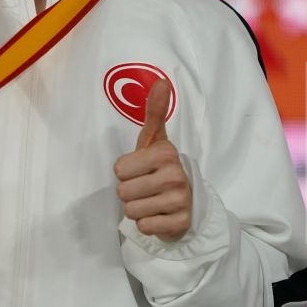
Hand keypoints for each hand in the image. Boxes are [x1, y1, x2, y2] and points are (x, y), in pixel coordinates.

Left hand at [114, 79, 192, 240]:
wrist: (187, 203)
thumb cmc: (161, 168)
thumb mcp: (155, 141)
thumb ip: (155, 112)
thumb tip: (161, 81)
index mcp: (167, 154)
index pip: (119, 169)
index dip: (125, 172)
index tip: (141, 170)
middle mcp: (176, 176)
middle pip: (123, 192)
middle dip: (130, 192)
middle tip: (146, 188)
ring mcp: (180, 201)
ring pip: (131, 210)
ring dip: (137, 208)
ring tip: (151, 201)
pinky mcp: (180, 223)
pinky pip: (144, 226)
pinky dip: (147, 224)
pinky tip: (159, 215)